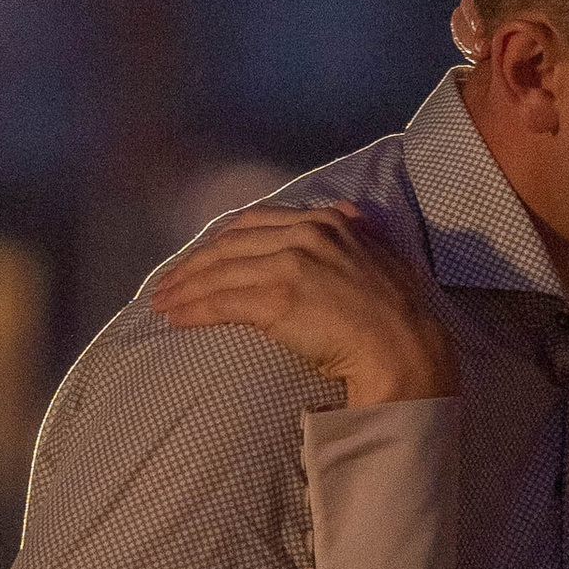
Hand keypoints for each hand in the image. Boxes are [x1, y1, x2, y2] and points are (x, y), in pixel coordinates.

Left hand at [151, 203, 460, 405]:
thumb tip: (350, 216)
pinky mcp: (279, 297)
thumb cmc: (400, 319)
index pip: (256, 223)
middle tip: (168, 284)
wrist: (407, 352)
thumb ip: (359, 235)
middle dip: (193, 265)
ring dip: (185, 288)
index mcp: (326, 222)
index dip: (221, 242)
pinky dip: (194, 308)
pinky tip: (176, 318)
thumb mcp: (384, 259)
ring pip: (220, 270)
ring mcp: (291, 263)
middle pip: (230, 244)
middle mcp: (305, 233)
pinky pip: (223, 300)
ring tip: (161, 304)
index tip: (200, 260)